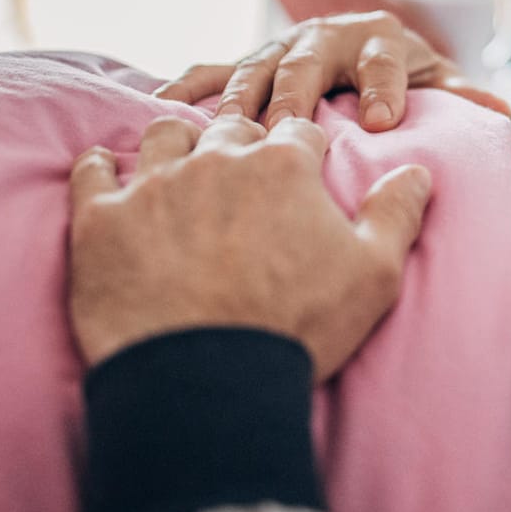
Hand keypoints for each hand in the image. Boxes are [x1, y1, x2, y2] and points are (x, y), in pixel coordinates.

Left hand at [67, 113, 432, 374]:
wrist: (206, 384)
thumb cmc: (296, 330)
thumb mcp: (374, 275)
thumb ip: (397, 213)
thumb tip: (419, 171)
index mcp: (284, 165)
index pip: (298, 132)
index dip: (302, 152)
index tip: (298, 173)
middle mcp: (217, 159)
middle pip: (230, 127)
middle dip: (239, 144)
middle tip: (238, 176)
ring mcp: (154, 186)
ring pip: (162, 134)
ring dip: (174, 145)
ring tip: (177, 171)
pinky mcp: (100, 219)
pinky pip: (92, 170)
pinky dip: (99, 167)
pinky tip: (105, 173)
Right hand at [154, 10, 510, 130]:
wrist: (362, 43)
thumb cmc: (404, 74)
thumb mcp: (435, 80)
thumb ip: (461, 96)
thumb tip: (504, 113)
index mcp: (378, 38)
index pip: (383, 61)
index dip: (383, 87)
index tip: (381, 121)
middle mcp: (324, 36)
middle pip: (307, 63)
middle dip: (296, 93)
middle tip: (290, 127)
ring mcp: (281, 48)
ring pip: (254, 69)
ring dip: (239, 98)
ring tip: (226, 133)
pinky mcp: (249, 64)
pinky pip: (212, 72)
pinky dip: (186, 88)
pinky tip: (159, 112)